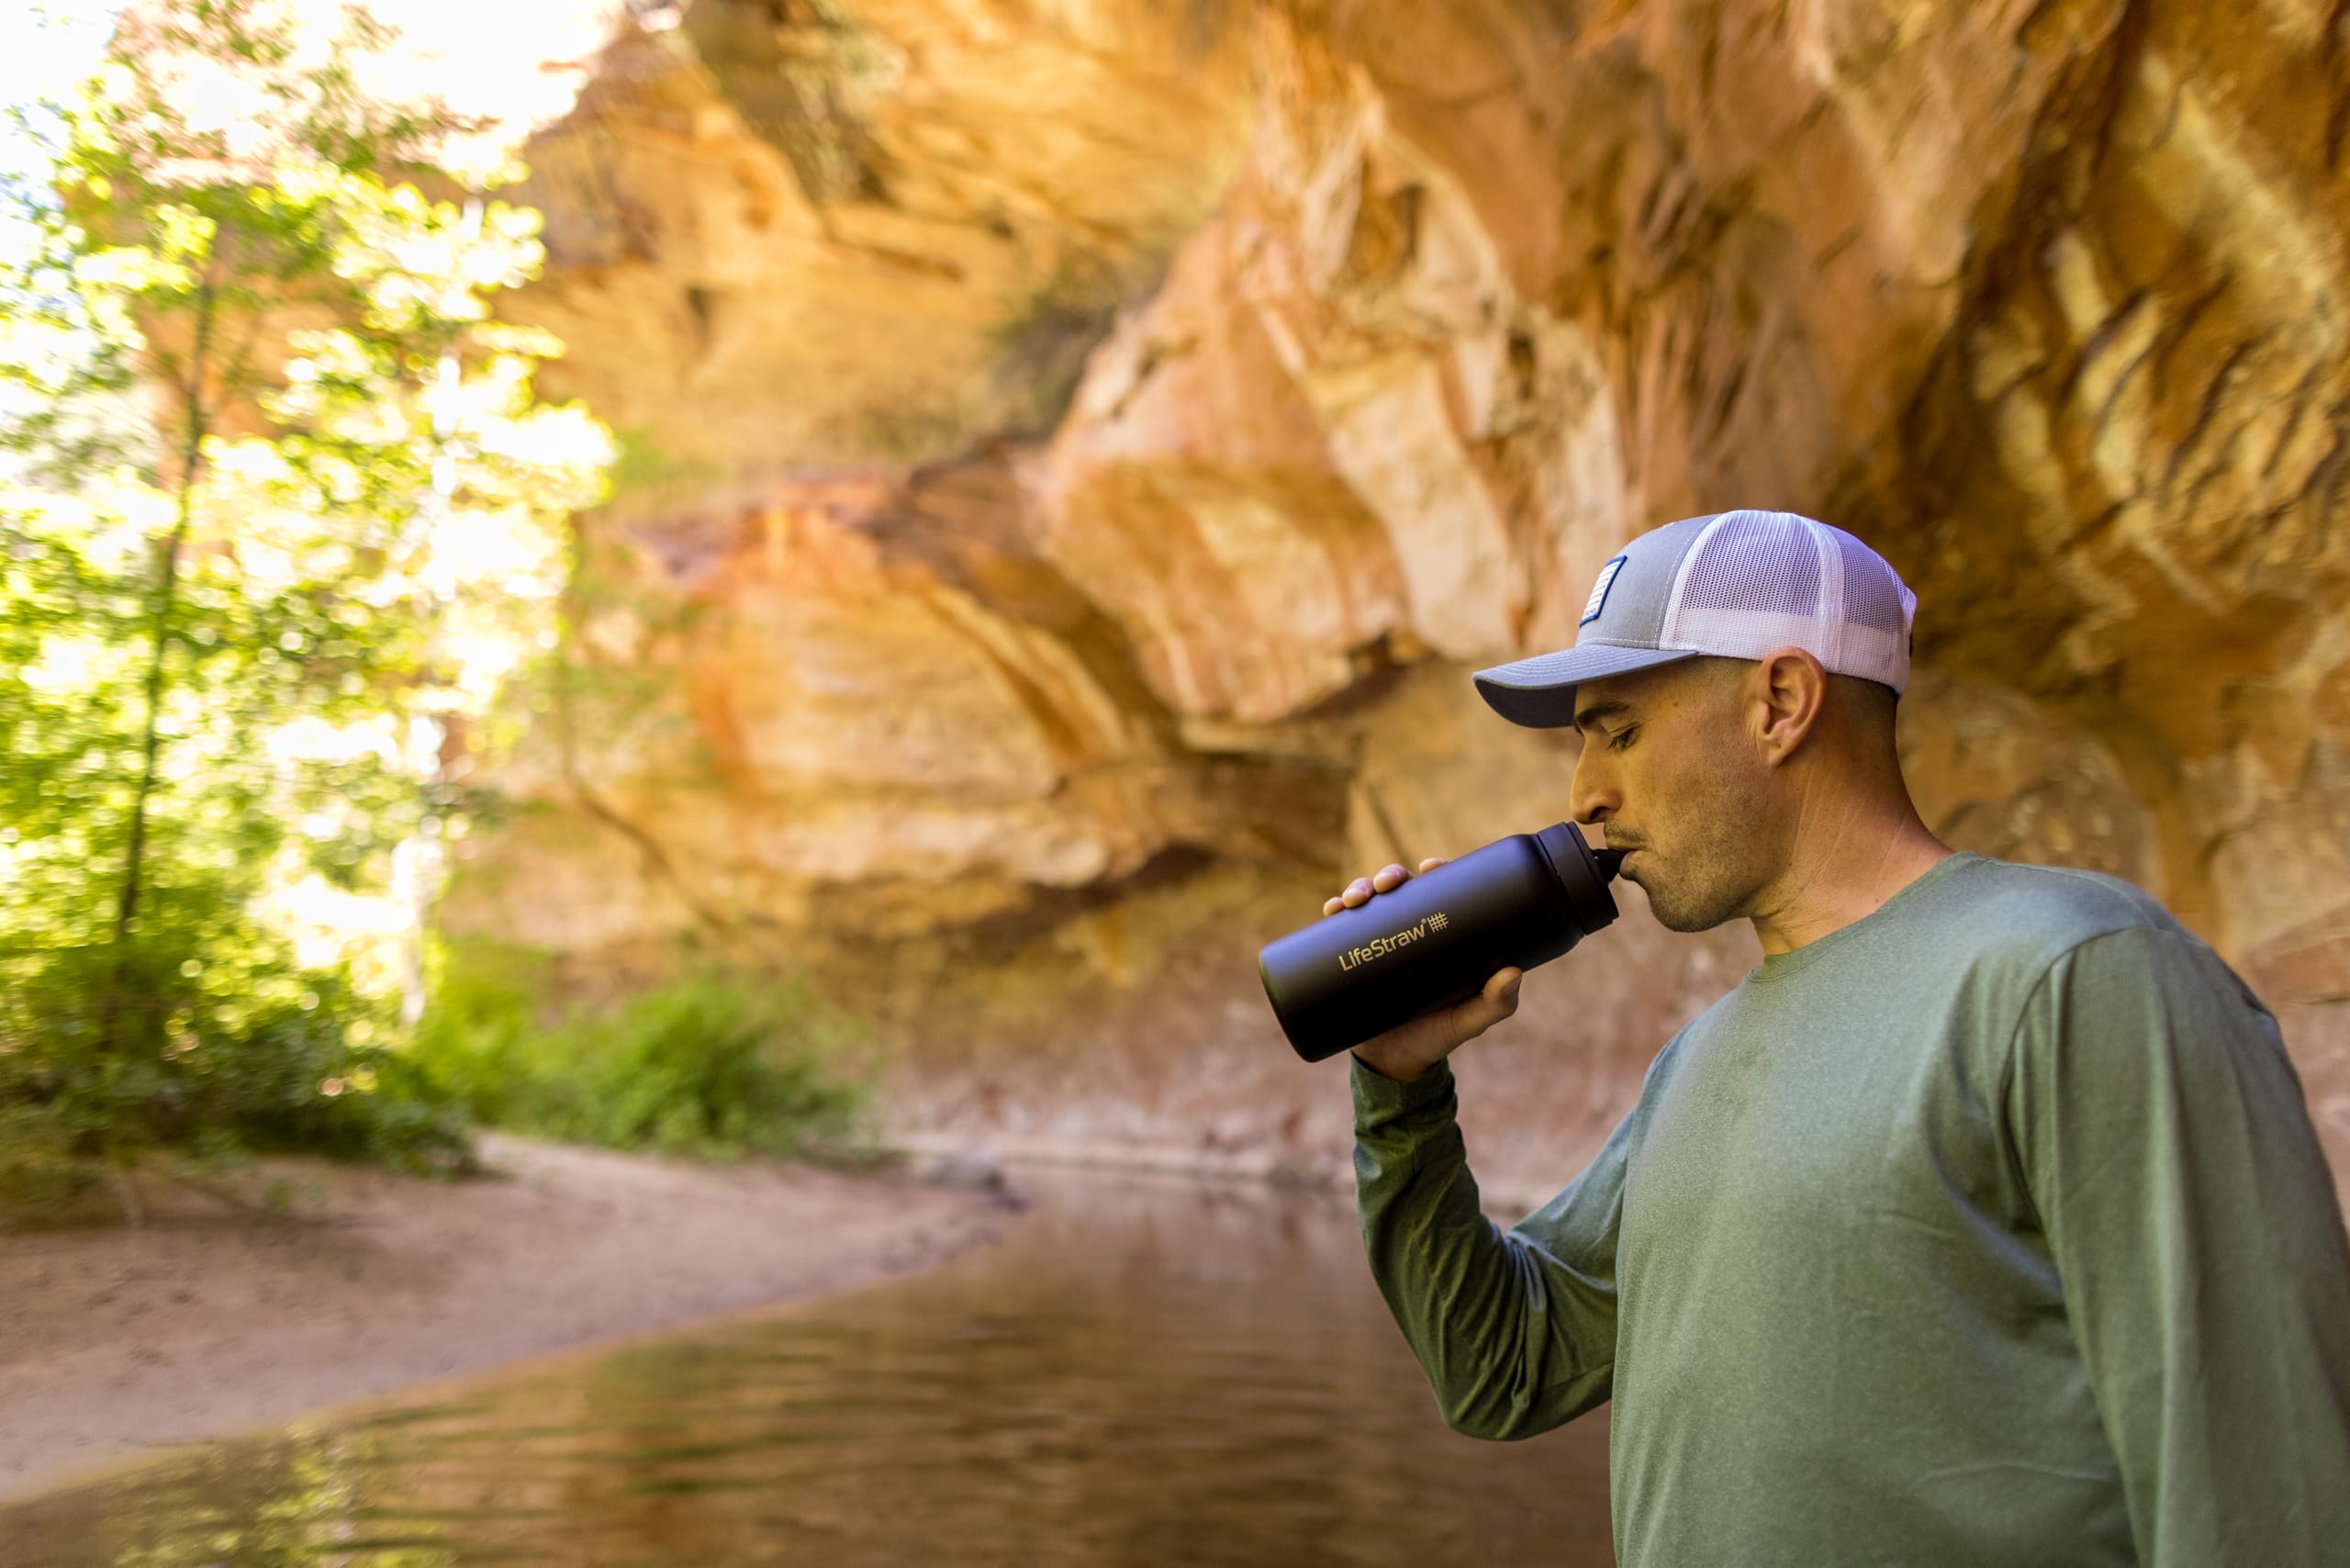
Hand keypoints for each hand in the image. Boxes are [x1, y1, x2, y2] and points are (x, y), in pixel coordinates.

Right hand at [1321, 858, 1522, 1083]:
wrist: (1394, 1063)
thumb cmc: (1438, 1036)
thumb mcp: (1470, 1020)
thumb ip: (1496, 1003)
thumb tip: (1512, 973)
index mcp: (1441, 936)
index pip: (1439, 892)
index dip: (1436, 872)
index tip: (1430, 866)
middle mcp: (1408, 932)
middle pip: (1399, 890)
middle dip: (1390, 875)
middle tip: (1387, 883)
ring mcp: (1378, 943)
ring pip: (1368, 903)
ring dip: (1358, 888)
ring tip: (1355, 899)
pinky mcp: (1352, 958)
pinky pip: (1339, 929)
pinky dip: (1335, 912)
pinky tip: (1332, 908)